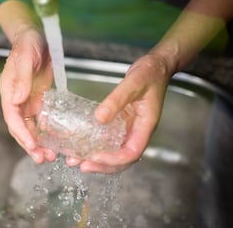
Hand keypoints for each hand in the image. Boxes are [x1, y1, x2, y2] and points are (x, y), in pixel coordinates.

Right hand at [0, 24, 56, 163]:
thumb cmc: (27, 44)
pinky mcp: (39, 99)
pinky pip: (41, 119)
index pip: (12, 117)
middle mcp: (17, 99)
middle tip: (41, 158)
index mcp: (9, 91)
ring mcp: (28, 101)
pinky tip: (54, 141)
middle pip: (20, 127)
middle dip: (29, 144)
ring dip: (38, 142)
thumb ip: (22, 79)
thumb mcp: (26, 58)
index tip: (31, 145)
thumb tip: (18, 100)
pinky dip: (46, 132)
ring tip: (49, 156)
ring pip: (31, 127)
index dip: (20, 133)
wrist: (36, 37)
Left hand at [66, 51, 172, 172]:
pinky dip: (97, 145)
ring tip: (76, 160)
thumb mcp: (133, 84)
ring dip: (97, 159)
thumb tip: (99, 118)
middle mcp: (138, 131)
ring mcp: (131, 128)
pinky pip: (111, 140)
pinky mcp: (123, 123)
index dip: (113, 159)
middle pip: (123, 160)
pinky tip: (83, 144)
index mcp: (145, 126)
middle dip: (102, 165)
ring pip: (115, 152)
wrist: (156, 67)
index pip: (131, 153)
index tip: (95, 158)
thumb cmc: (150, 74)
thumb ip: (117, 100)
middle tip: (82, 165)